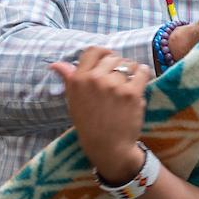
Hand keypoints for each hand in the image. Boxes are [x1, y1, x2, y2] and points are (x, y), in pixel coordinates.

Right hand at [50, 48, 151, 182]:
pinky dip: (143, 74)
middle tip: (119, 79)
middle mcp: (95, 80)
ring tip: (128, 84)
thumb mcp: (73, 101)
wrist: (107, 147)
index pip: (92, 51)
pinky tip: (140, 83)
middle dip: (117, 65)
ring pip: (128, 64)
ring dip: (131, 71)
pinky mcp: (132, 93)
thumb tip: (56, 64)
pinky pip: (142, 71)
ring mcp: (114, 85)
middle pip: (112, 57)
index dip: (103, 54)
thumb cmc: (89, 124)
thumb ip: (69, 79)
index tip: (108, 61)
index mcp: (79, 80)